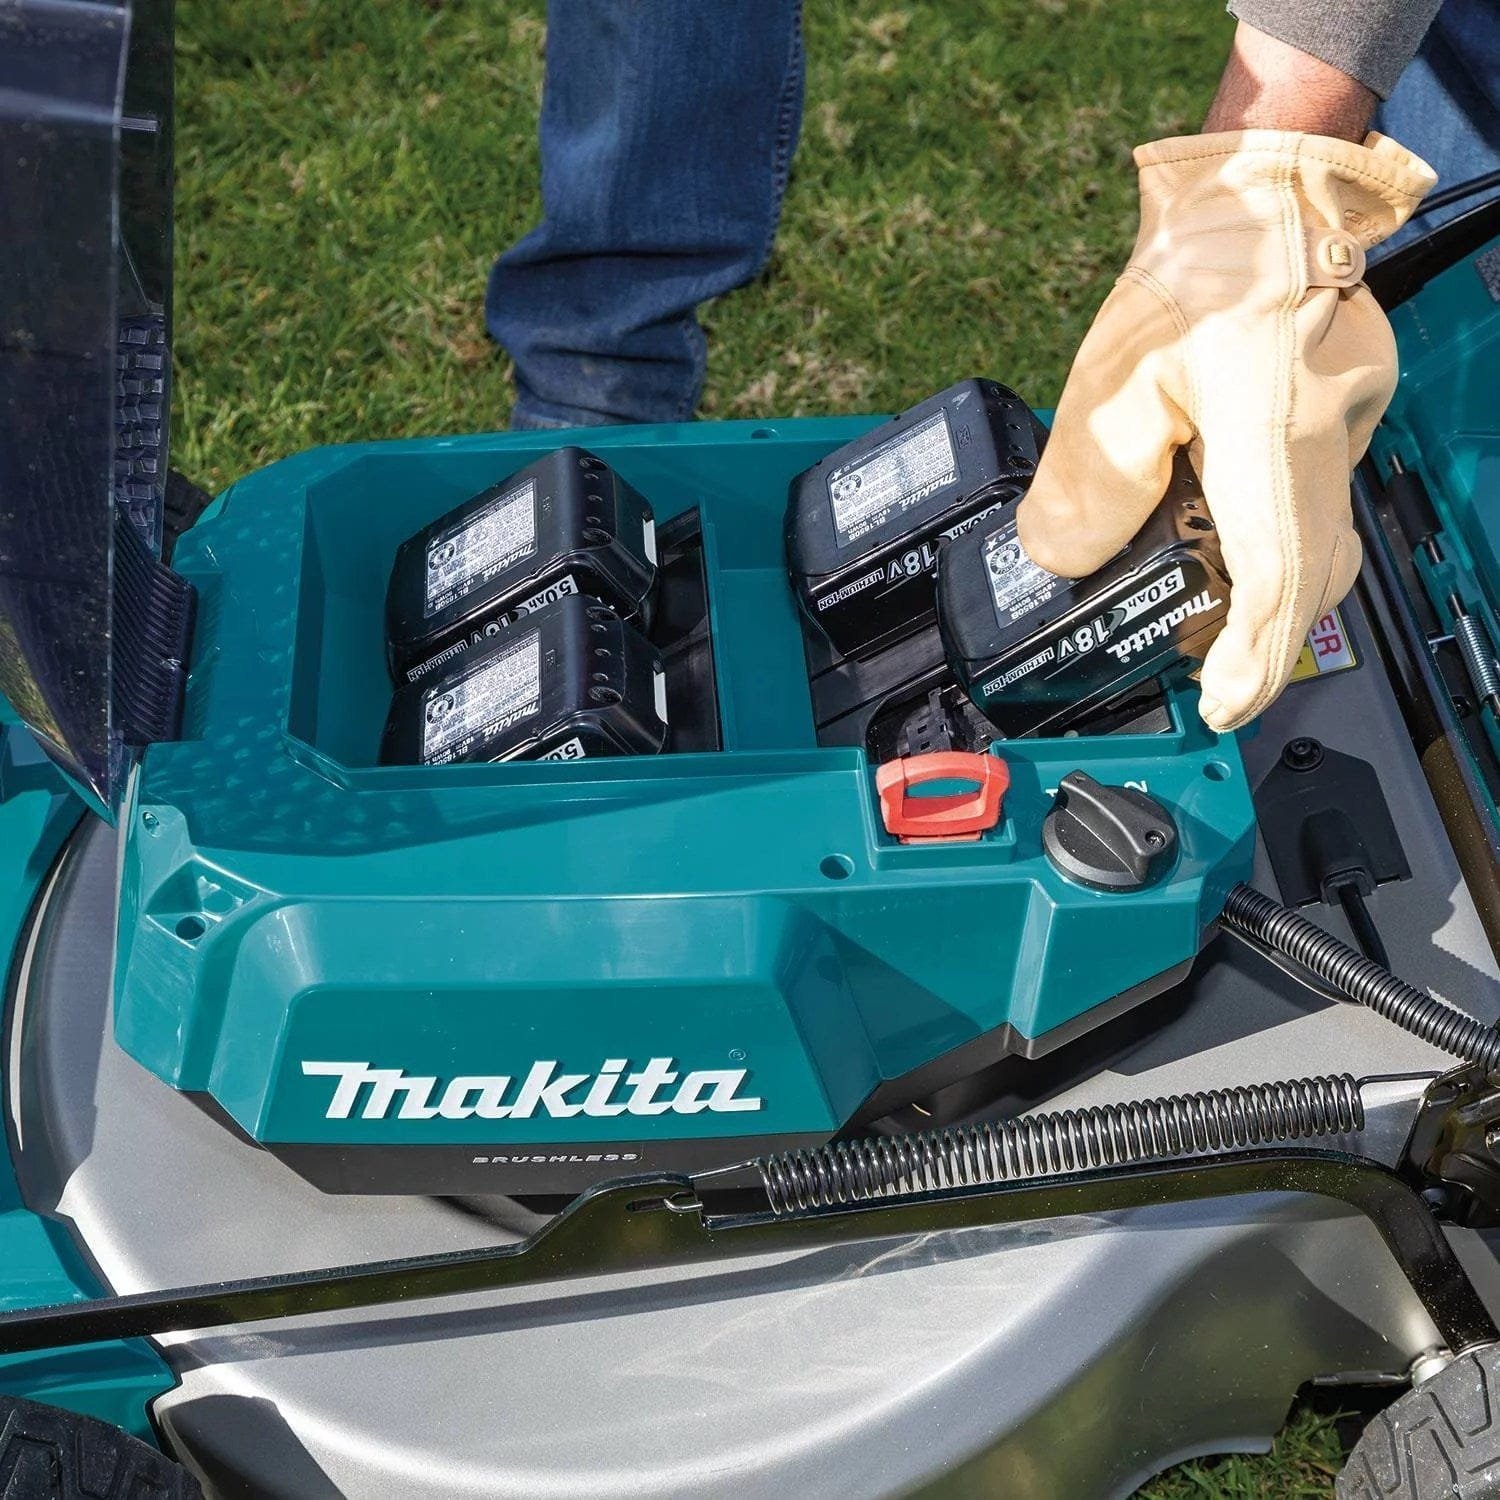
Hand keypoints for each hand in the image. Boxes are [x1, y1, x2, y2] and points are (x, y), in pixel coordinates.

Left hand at [1015, 28, 1434, 731]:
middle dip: (1254, 631)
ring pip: (1317, 538)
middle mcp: (1333, 436)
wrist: (1260, 190)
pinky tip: (1214, 523)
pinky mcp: (1341, 413)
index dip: (1249, 656)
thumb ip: (1085, 482)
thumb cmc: (1194, 270)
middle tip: (1201, 663)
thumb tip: (1062, 559)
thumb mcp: (1111, 383)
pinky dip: (1268, 530)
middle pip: (1308, 574)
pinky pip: (1312, 497)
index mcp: (1279, 431)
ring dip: (1258, 581)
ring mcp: (1349, 423)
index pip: (1277, 576)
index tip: (1220, 705)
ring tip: (1193, 597)